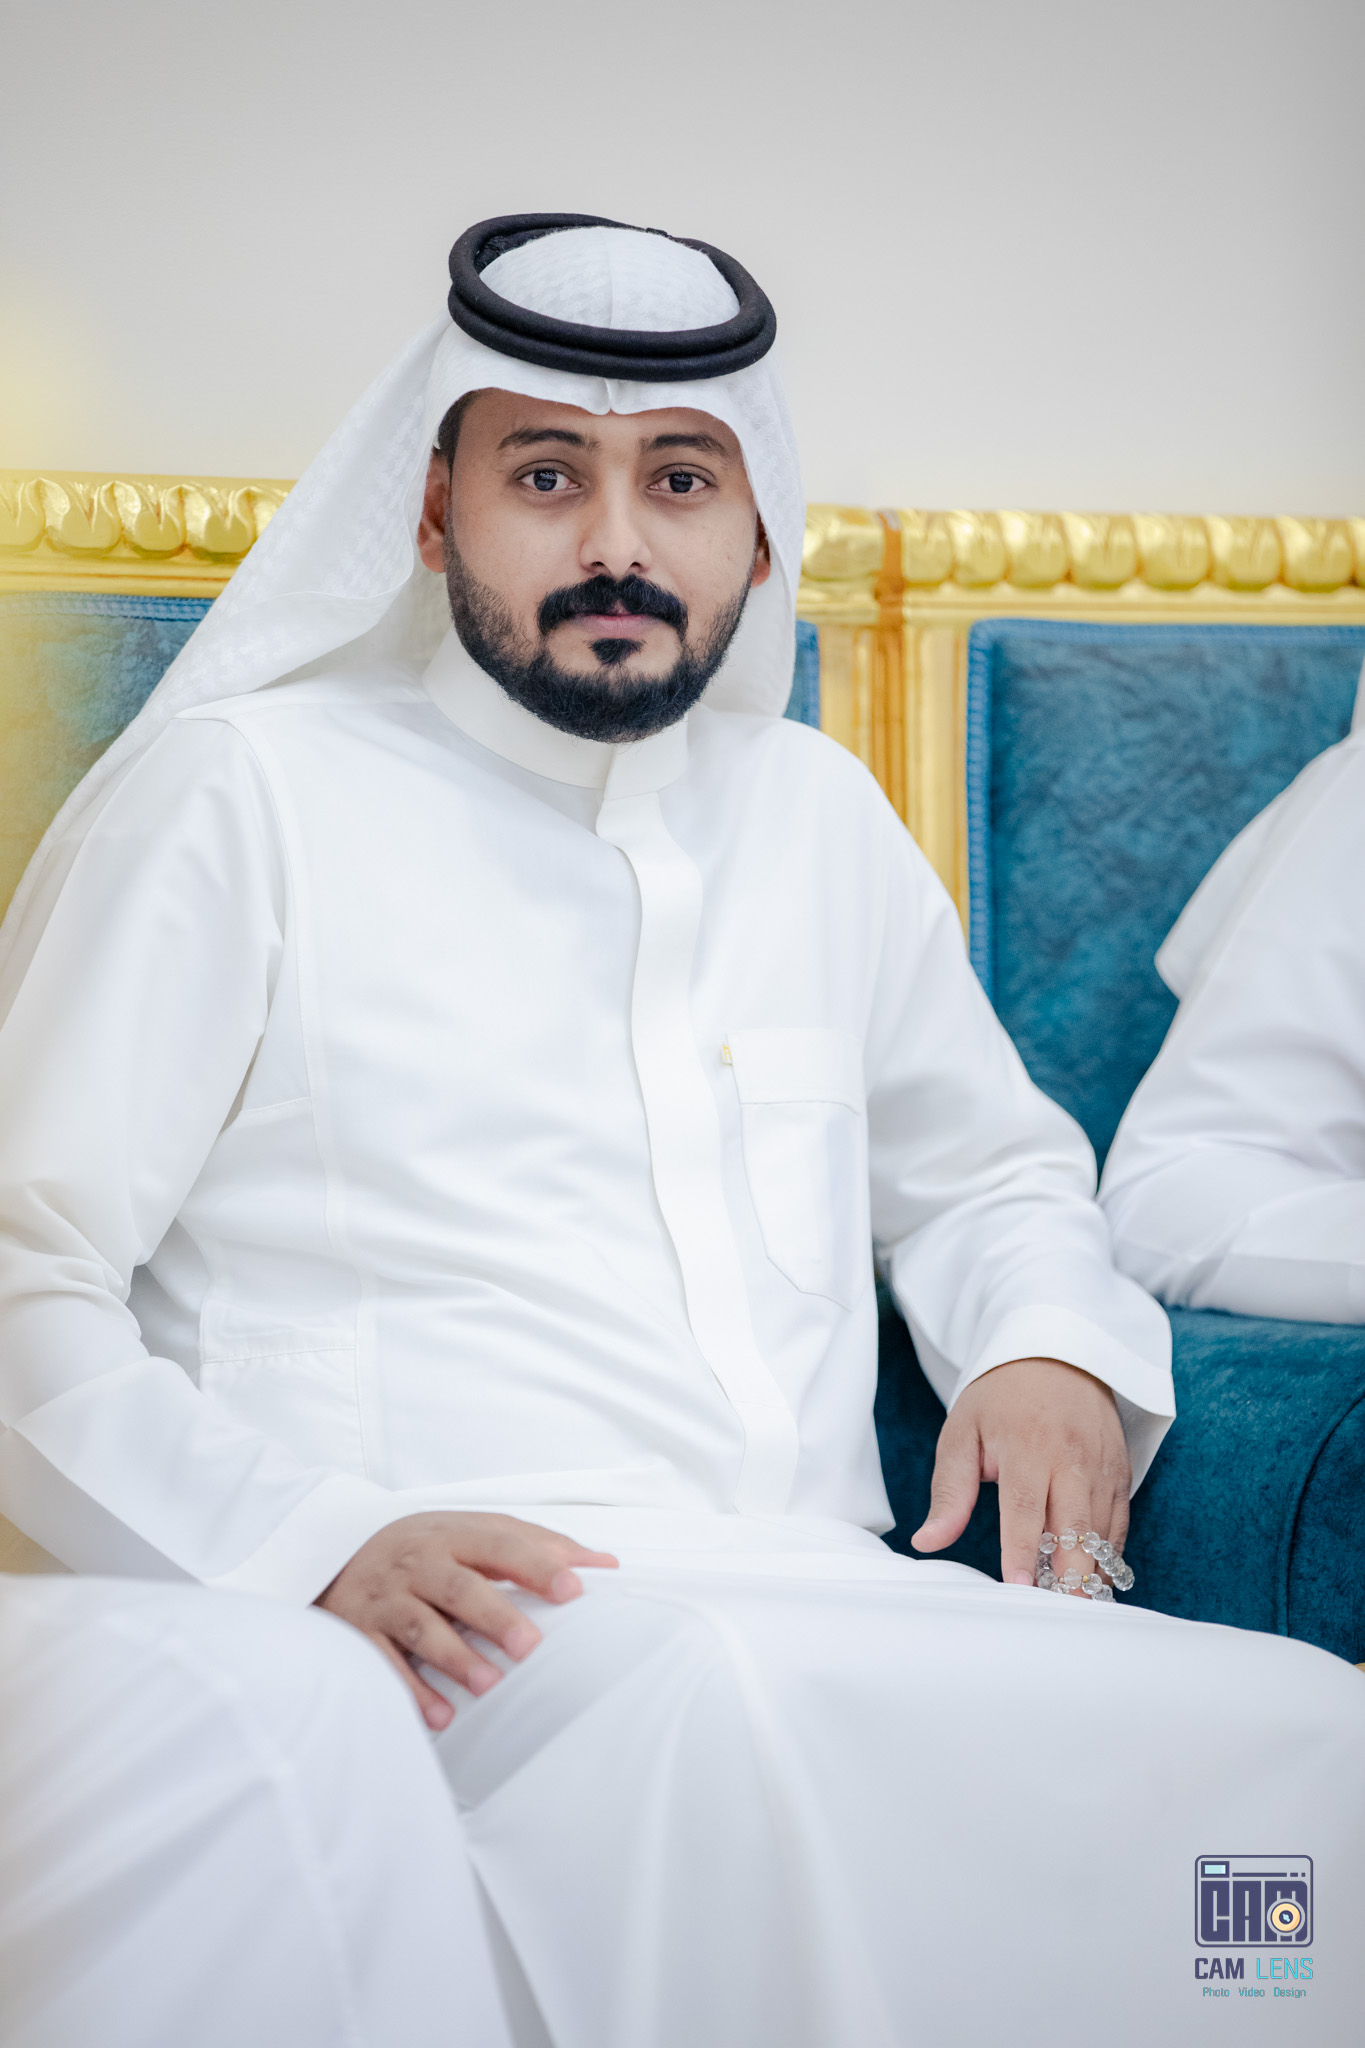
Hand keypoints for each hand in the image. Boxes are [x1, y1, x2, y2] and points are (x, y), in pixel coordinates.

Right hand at [317, 1511, 617, 1728]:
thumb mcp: (472, 1533)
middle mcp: (417, 1563)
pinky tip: (442, 1717)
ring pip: (421, 1628)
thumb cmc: (429, 1549)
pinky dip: (412, 1690)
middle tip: (530, 1645)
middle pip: (459, 1588)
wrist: (339, 1556)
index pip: (498, 1544)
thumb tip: (604, 1565)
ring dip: (455, 1658)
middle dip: (495, 1616)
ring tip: (489, 1685)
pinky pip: (384, 1664)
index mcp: (451, 1534)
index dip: (535, 1565)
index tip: (573, 1589)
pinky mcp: (359, 1632)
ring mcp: (386, 1598)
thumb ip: (535, 1546)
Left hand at [910, 1357, 1130, 1593]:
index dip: (1022, 1549)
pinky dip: (1108, 1555)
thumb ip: (950, 1492)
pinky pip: (1118, 1523)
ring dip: (1090, 1572)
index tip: (1017, 1585)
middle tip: (1057, 1611)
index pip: (1026, 1506)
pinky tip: (1092, 1582)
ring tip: (1074, 1607)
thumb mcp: (962, 1433)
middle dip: (1069, 1573)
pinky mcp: (1120, 1473)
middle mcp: (1072, 1457)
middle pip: (1076, 1525)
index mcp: (1029, 1444)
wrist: (1057, 1355)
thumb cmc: (1001, 1398)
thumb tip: (927, 1540)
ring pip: (1102, 1530)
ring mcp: (1102, 1466)